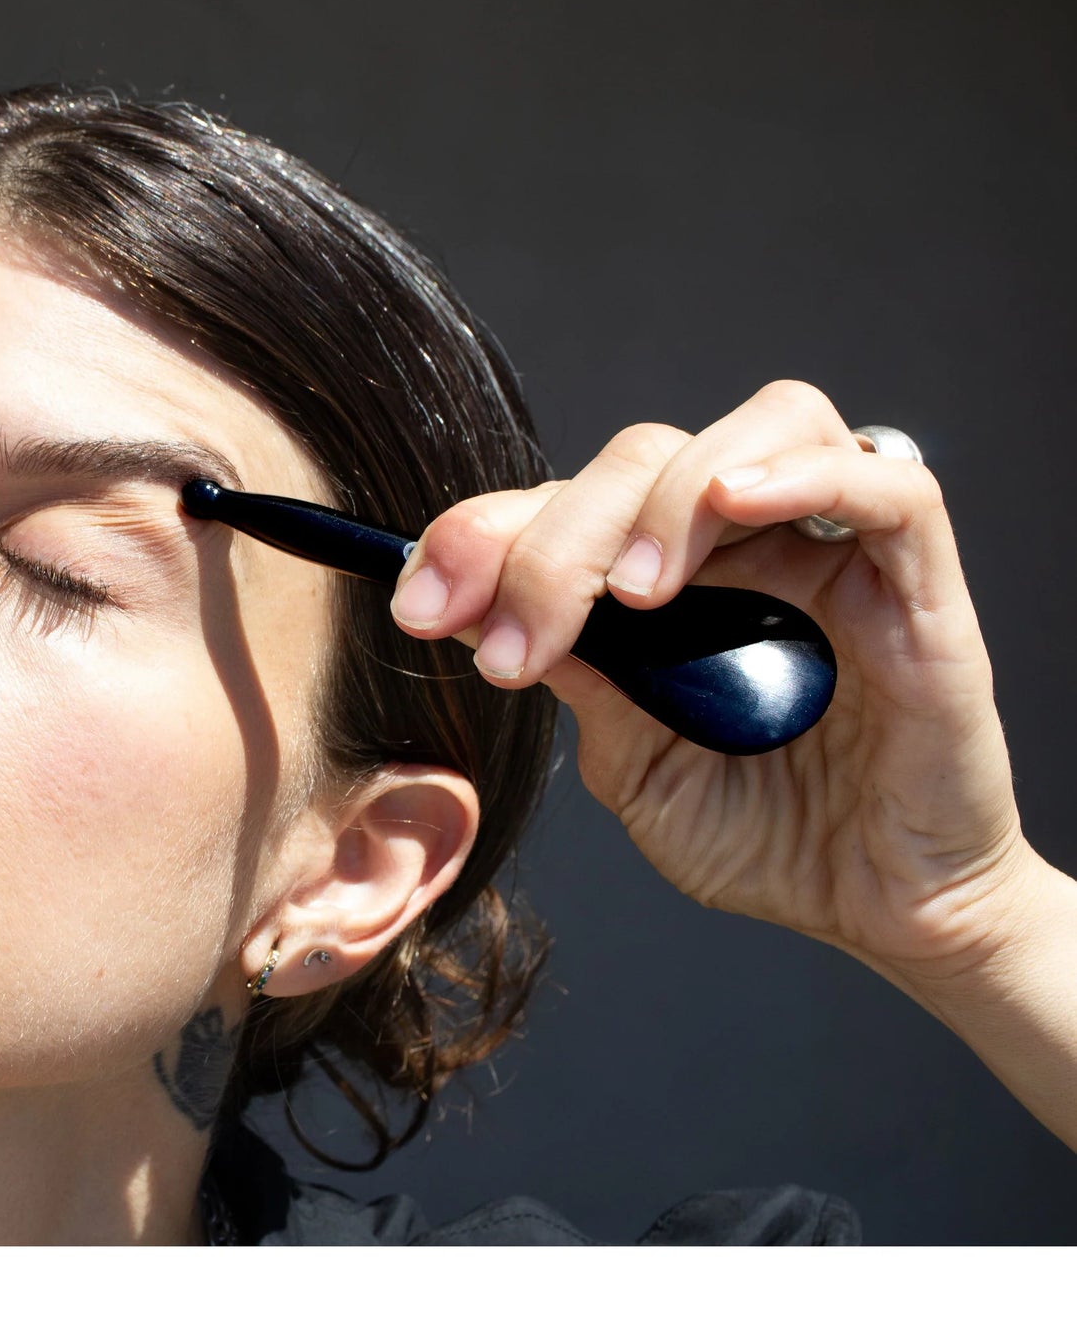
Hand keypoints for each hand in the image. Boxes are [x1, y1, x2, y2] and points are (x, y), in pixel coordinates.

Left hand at [389, 378, 1044, 988]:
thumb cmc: (766, 837)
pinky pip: (883, 482)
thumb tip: (479, 616)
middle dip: (552, 536)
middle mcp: (746, 544)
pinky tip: (736, 504)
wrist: (881, 911)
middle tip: (509, 635)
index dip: (484, 535)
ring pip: (760, 427)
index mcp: (669, 576)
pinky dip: (802, 473)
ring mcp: (832, 552)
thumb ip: (578, 681)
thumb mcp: (635, 764)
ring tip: (631, 595)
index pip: (568, 504)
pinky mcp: (917, 581)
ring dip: (668, 496)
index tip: (421, 605)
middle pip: (643, 458)